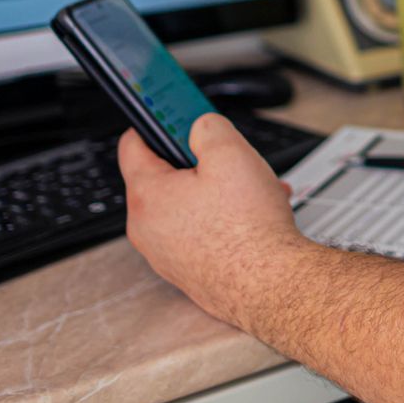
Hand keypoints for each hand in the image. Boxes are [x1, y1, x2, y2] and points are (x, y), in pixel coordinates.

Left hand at [117, 113, 306, 333]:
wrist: (272, 285)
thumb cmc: (249, 231)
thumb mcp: (232, 155)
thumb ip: (208, 128)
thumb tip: (200, 127)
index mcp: (147, 196)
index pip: (132, 144)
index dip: (156, 122)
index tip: (173, 117)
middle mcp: (147, 229)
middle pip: (163, 177)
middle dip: (196, 164)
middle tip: (225, 160)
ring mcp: (165, 254)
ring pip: (185, 207)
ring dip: (214, 193)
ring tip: (248, 193)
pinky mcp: (187, 271)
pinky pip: (198, 233)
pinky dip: (220, 221)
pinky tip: (250, 219)